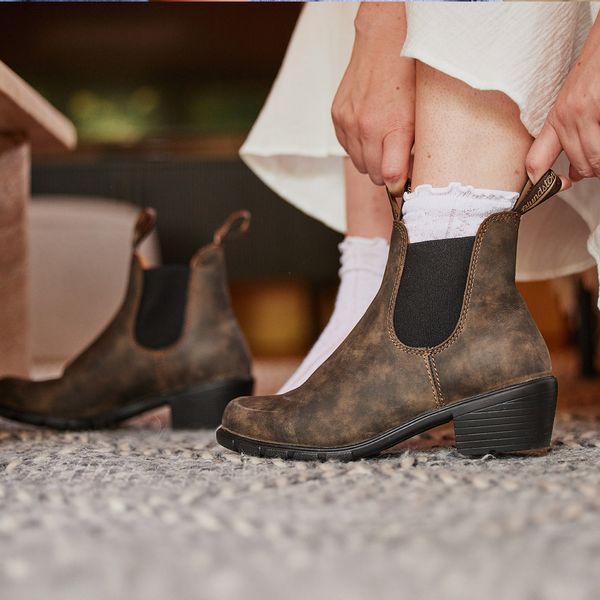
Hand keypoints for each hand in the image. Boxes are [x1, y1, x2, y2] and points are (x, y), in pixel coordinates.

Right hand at [331, 3, 414, 194]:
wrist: (384, 42)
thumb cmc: (409, 75)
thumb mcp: (421, 114)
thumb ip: (414, 148)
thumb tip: (409, 176)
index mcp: (392, 127)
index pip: (391, 178)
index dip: (399, 185)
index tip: (405, 183)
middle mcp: (365, 127)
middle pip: (374, 175)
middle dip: (387, 171)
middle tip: (398, 157)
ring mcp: (348, 122)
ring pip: (359, 164)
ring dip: (372, 159)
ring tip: (384, 141)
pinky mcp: (337, 117)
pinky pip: (347, 148)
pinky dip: (358, 146)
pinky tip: (370, 130)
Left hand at [525, 18, 599, 188]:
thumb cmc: (594, 73)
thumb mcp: (571, 104)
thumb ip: (568, 137)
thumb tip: (574, 174)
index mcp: (555, 120)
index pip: (535, 163)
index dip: (542, 185)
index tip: (559, 188)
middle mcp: (566, 119)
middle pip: (580, 166)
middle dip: (594, 171)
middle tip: (599, 166)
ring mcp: (584, 114)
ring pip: (595, 160)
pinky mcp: (598, 108)